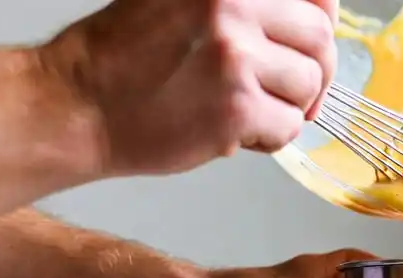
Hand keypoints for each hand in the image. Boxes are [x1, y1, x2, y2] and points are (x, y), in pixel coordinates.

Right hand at [42, 0, 337, 175]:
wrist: (80, 104)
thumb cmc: (127, 57)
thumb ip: (243, 4)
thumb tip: (321, 16)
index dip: (323, 23)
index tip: (310, 47)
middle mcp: (233, 5)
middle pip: (320, 40)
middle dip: (314, 74)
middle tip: (292, 95)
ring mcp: (236, 56)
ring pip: (308, 87)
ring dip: (287, 108)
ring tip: (247, 112)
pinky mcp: (236, 107)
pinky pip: (288, 128)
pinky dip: (269, 139)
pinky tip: (234, 133)